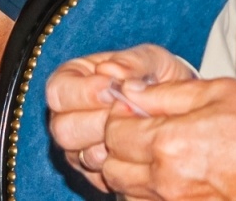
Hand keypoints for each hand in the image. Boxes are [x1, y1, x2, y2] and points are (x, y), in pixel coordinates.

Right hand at [46, 44, 196, 191]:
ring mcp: (78, 148)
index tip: (112, 88)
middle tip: (127, 113)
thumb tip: (111, 71)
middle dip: (98, 122)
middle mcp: (66, 117)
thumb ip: (132, 61)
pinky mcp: (95, 173)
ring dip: (110, 144)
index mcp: (70, 82)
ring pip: (80, 156)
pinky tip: (138, 149)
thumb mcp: (150, 60)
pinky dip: (120, 165)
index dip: (83, 92)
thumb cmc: (156, 78)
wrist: (178, 109)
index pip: (57, 91)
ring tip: (135, 129)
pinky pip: (99, 177)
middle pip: (62, 129)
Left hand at [99, 77, 235, 200]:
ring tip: (157, 157)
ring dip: (131, 175)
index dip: (118, 117)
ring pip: (127, 193)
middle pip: (112, 168)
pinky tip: (170, 180)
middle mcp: (168, 181)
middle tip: (141, 133)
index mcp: (170, 143)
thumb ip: (166, 93)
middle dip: (118, 148)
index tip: (134, 110)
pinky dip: (150, 195)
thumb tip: (127, 90)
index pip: (112, 133)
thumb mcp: (219, 93)